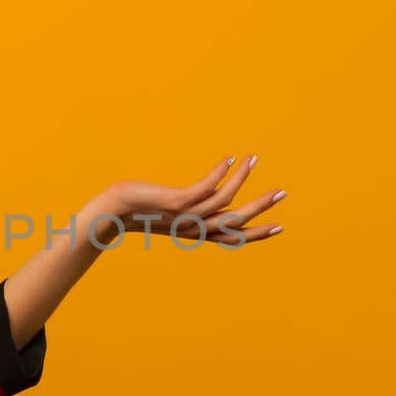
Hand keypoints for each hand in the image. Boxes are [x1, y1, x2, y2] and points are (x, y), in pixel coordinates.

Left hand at [92, 155, 285, 246]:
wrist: (113, 212)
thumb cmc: (141, 210)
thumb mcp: (173, 212)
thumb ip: (193, 208)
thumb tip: (210, 200)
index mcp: (197, 233)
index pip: (233, 236)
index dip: (257, 233)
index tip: (279, 227)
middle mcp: (195, 228)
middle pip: (236, 221)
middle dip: (260, 207)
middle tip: (282, 193)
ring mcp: (187, 216)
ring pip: (224, 201)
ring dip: (241, 178)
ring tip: (254, 159)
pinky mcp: (176, 203)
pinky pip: (205, 188)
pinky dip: (220, 173)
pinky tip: (229, 159)